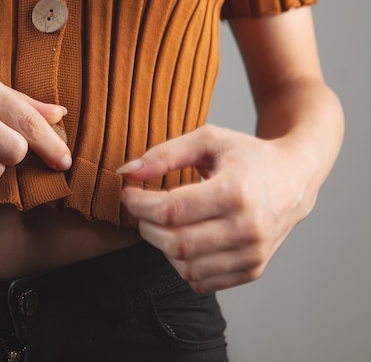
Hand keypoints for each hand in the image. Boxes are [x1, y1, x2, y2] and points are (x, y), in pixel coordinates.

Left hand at [118, 125, 316, 291]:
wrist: (295, 177)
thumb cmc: (247, 156)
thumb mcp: (208, 140)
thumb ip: (164, 154)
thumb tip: (126, 172)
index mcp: (236, 193)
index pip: (171, 211)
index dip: (139, 205)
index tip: (128, 194)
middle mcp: (248, 229)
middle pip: (175, 243)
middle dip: (146, 226)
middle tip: (142, 210)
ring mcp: (253, 254)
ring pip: (185, 267)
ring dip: (162, 247)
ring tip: (165, 223)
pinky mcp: (253, 270)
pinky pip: (201, 281)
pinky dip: (182, 264)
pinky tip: (185, 238)